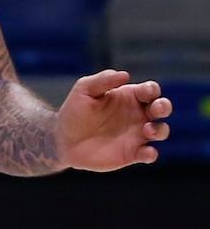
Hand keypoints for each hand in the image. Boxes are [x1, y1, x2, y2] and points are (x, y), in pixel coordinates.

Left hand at [55, 70, 171, 170]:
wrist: (64, 139)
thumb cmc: (74, 110)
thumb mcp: (84, 90)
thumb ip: (103, 80)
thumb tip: (125, 74)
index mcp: (127, 96)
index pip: (149, 90)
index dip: (152, 89)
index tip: (145, 93)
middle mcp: (136, 114)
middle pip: (161, 108)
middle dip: (164, 106)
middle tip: (156, 109)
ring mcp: (136, 134)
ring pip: (161, 131)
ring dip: (160, 130)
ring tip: (147, 130)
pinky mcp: (132, 154)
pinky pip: (149, 154)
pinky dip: (152, 154)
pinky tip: (145, 152)